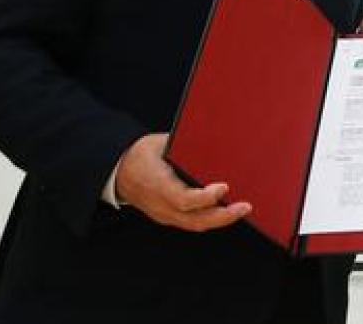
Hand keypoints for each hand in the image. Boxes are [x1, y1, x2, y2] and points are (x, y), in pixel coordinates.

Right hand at [114, 133, 250, 231]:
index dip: (205, 197)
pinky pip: (192, 223)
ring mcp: (164, 214)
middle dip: (223, 215)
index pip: (183, 199)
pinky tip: (227, 210)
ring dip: (221, 220)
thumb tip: (212, 138)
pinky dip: (211, 219)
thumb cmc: (140, 154)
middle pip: (194, 219)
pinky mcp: (168, 217)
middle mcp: (160, 205)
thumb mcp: (159, 143)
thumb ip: (182, 145)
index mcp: (157, 184)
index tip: (224, 187)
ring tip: (242, 209)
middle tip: (245, 206)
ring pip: (195, 225)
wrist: (118, 172)